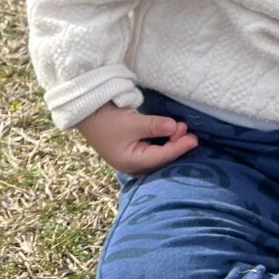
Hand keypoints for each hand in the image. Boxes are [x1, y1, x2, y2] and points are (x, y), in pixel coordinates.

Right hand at [75, 103, 198, 173]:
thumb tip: (175, 126)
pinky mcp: (131, 151)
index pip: (161, 157)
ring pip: (157, 156)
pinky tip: (170, 133)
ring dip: (170, 143)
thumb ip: (155, 126)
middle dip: (176, 145)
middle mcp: (132, 165)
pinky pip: (152, 151)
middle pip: (161, 159)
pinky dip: (162, 143)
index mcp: (131, 162)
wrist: (85, 113)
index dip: (179, 147)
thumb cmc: (106, 119)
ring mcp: (132, 159)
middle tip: (187, 130)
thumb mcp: (132, 122)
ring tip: (181, 129)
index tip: (193, 139)